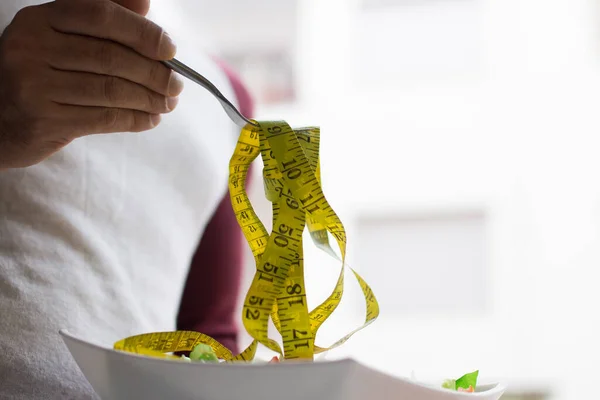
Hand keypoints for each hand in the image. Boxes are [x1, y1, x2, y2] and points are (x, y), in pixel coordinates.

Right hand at [0, 0, 183, 169]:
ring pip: (111, 90)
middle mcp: (32, 48)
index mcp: (41, 19)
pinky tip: (151, 119)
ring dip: (150, 99)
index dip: (143, 32)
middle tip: (177, 85)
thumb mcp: (60, 38)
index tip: (170, 50)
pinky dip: (135, 120)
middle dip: (154, 74)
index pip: (102, 16)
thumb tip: (144, 3)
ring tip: (168, 103)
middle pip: (112, 58)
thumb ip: (100, 19)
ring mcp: (34, 86)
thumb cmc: (41, 73)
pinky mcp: (43, 120)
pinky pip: (104, 118)